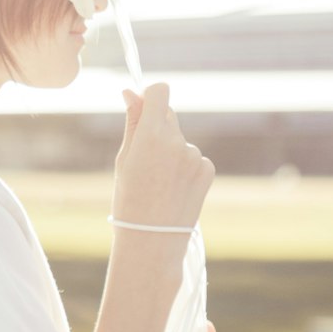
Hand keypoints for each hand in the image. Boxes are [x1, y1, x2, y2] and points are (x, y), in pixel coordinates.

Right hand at [112, 83, 214, 229]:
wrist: (152, 239)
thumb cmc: (129, 200)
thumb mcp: (124, 158)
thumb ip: (132, 122)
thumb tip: (130, 92)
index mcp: (151, 136)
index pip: (160, 92)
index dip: (151, 96)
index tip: (144, 105)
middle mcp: (177, 141)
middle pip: (169, 115)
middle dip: (157, 127)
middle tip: (144, 157)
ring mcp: (195, 156)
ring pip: (180, 139)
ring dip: (171, 150)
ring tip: (158, 181)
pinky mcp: (208, 169)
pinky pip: (193, 156)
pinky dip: (183, 166)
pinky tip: (173, 188)